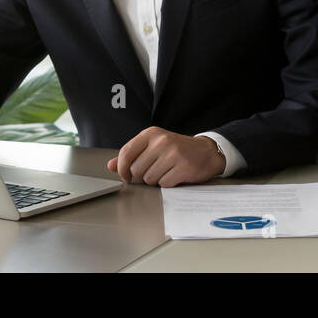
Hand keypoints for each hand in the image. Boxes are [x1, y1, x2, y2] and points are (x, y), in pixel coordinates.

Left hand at [106, 128, 224, 185]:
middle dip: (141, 176)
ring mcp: (173, 154)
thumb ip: (131, 155)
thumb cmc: (177, 150)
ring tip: (165, 172)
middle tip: (153, 171)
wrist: (206, 152)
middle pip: (136, 169)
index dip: (122, 169)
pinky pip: (163, 184)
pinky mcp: (183, 167)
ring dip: (155, 180)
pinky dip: (167, 183)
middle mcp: (161, 141)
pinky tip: (174, 175)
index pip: (126, 152)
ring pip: (148, 178)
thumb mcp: (153, 146)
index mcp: (151, 134)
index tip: (125, 176)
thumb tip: (111, 165)